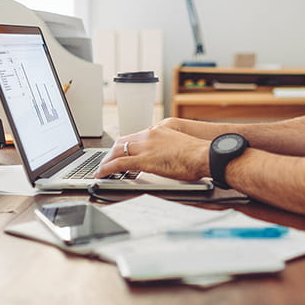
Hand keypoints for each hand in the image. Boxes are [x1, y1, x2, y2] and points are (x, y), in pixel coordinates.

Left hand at [94, 123, 209, 180]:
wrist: (203, 154)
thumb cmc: (198, 153)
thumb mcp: (181, 145)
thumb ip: (170, 148)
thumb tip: (169, 157)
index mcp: (160, 130)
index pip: (136, 136)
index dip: (125, 145)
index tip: (121, 151)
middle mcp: (150, 135)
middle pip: (123, 141)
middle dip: (112, 152)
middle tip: (107, 160)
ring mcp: (146, 146)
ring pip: (117, 151)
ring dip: (107, 160)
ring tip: (101, 169)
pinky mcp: (144, 160)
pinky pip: (119, 164)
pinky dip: (107, 169)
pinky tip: (101, 174)